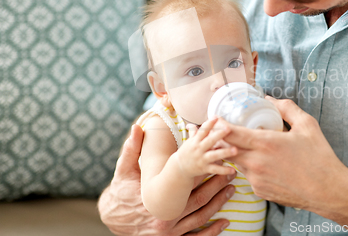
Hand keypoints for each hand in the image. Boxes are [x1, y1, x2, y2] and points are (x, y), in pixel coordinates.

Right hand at [98, 124, 235, 235]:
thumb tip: (137, 126)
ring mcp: (169, 232)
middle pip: (198, 201)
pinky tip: (225, 222)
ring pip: (200, 218)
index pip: (186, 186)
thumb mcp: (123, 170)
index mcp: (156, 200)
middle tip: (232, 174)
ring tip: (231, 190)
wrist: (112, 218)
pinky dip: (211, 232)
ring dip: (218, 204)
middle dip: (217, 187)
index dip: (204, 174)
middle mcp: (164, 218)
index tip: (219, 162)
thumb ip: (131, 149)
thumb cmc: (120, 192)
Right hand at [173, 118, 236, 178]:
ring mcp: (202, 159)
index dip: (209, 123)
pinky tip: (233, 170)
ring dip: (225, 152)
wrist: (179, 168)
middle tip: (228, 129)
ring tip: (235, 150)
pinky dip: (224, 170)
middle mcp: (199, 149)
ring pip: (214, 155)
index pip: (203, 130)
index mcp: (196, 141)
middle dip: (219, 135)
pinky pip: (215, 169)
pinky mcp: (205, 168)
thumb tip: (191, 124)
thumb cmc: (187, 153)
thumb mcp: (189, 142)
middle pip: (210, 140)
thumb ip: (193, 133)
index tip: (216, 117)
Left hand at [221, 97, 347, 213]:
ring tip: (251, 146)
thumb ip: (287, 108)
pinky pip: (248, 175)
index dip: (219, 125)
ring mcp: (256, 179)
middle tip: (227, 131)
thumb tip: (271, 100)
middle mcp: (256, 163)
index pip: (230, 133)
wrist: (328, 192)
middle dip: (224, 140)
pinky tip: (266, 163)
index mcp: (265, 144)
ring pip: (237, 162)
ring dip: (239, 153)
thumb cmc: (319, 158)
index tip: (216, 119)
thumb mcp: (307, 125)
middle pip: (227, 149)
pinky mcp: (260, 191)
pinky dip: (251, 167)